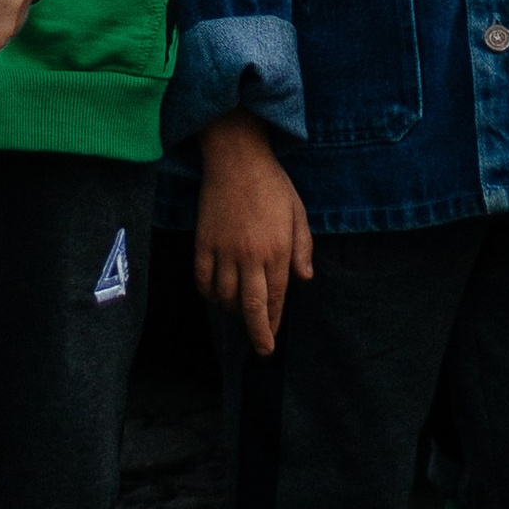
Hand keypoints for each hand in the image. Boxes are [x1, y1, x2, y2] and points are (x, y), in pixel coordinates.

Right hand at [195, 107, 313, 351]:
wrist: (236, 158)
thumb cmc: (272, 184)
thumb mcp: (298, 211)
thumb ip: (303, 246)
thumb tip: (305, 279)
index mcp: (277, 249)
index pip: (276, 297)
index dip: (275, 321)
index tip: (273, 338)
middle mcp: (250, 255)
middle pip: (251, 306)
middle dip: (257, 332)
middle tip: (261, 350)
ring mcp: (224, 250)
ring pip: (225, 296)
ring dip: (233, 310)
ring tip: (239, 312)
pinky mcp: (203, 242)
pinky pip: (202, 279)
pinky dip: (209, 293)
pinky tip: (216, 294)